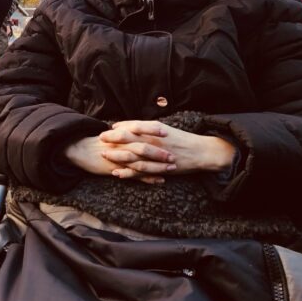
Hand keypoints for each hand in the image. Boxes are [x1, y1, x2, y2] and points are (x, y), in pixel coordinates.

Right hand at [64, 134, 168, 184]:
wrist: (79, 150)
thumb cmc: (97, 142)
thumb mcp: (112, 133)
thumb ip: (126, 132)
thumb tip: (141, 130)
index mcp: (121, 134)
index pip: (139, 129)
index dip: (152, 130)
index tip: (166, 131)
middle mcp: (121, 145)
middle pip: (143, 147)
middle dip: (160, 151)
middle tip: (174, 154)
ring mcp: (119, 158)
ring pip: (141, 162)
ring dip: (158, 166)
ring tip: (172, 168)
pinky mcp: (116, 169)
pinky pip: (134, 175)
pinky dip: (148, 178)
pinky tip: (159, 180)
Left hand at [100, 120, 236, 179]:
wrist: (201, 152)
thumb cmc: (183, 140)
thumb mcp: (165, 129)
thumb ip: (148, 129)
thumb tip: (131, 126)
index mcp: (155, 130)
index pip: (132, 126)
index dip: (118, 128)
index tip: (107, 129)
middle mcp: (153, 140)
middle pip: (128, 138)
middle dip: (112, 139)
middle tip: (100, 139)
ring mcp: (155, 155)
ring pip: (131, 155)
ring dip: (116, 155)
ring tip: (104, 155)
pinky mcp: (159, 167)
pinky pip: (140, 171)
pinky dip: (127, 173)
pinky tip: (117, 173)